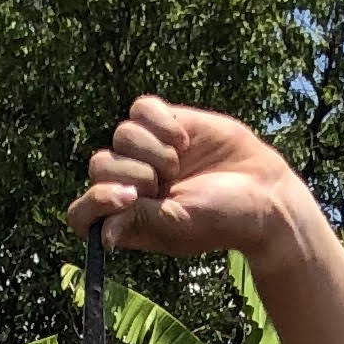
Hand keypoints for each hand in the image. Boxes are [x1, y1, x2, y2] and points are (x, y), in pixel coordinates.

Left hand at [67, 99, 306, 267]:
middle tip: (164, 183)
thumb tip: (104, 236)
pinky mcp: (166, 122)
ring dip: (151, 149)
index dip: (95, 203)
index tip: (127, 197)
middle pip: (98, 166)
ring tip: (179, 162)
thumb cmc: (220, 218)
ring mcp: (146, 152)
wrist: (261, 191)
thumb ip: (138, 222)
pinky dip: (160, 121)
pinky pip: (141, 108)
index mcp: (127, 220)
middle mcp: (131, 185)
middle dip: (130, 173)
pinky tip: (183, 138)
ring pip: (120, 135)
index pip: (82, 213)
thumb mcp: (177, 226)